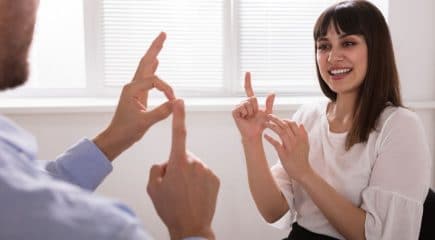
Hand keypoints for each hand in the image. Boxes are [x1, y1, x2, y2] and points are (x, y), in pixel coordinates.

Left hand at [93, 32, 174, 160]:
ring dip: (154, 54)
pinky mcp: (138, 95)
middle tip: (163, 33)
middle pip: (146, 62)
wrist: (115, 138)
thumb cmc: (125, 131)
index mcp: (132, 89)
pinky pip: (147, 77)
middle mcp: (132, 86)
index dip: (167, 89)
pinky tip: (156, 63)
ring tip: (160, 43)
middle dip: (155, 48)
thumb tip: (176, 103)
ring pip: (146, 68)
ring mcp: (134, 90)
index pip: (155, 81)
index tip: (173, 101)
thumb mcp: (144, 123)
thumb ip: (161, 112)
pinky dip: (153, 67)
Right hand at [147, 99, 219, 239]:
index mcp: (178, 162)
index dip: (179, 116)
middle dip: (177, 165)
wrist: (191, 227)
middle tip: (174, 186)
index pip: (178, 133)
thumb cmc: (170, 208)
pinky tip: (195, 194)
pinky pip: (203, 174)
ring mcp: (207, 170)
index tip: (181, 102)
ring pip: (193, 166)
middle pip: (182, 156)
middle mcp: (195, 162)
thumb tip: (166, 163)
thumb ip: (157, 168)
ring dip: (188, 174)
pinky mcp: (216, 178)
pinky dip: (198, 181)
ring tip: (185, 193)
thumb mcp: (152, 187)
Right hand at [232, 72, 274, 141]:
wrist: (254, 133)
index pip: (248, 88)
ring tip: (249, 117)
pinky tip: (244, 118)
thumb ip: (269, 103)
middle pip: (252, 98)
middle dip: (255, 107)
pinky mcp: (234, 112)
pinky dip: (245, 113)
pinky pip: (241, 108)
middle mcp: (243, 102)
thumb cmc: (260, 124)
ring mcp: (238, 107)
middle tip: (253, 115)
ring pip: (247, 103)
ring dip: (251, 111)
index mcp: (250, 101)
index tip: (248, 72)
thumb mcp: (267, 113)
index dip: (248, 80)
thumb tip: (272, 92)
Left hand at [264, 114, 312, 182]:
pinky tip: (265, 135)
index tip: (278, 119)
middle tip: (268, 115)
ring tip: (264, 123)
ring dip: (272, 126)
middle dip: (275, 119)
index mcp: (301, 137)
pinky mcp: (284, 154)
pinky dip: (270, 139)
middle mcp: (296, 140)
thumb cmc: (302, 158)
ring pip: (281, 132)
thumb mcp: (306, 145)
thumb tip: (300, 124)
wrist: (302, 172)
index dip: (284, 119)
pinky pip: (276, 143)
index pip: (293, 123)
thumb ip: (303, 134)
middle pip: (285, 126)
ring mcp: (290, 147)